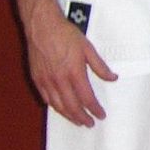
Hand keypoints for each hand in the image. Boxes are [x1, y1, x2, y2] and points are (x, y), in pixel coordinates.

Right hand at [23, 1, 116, 126]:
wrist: (42, 26)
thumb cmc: (66, 34)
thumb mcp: (88, 48)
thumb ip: (101, 66)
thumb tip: (113, 78)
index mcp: (74, 73)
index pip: (87, 98)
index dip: (94, 109)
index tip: (101, 116)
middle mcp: (59, 80)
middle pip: (72, 107)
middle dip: (82, 118)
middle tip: (90, 124)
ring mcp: (46, 81)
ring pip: (58, 105)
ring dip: (68, 116)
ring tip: (77, 121)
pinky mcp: (36, 78)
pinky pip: (46, 98)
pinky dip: (55, 107)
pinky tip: (61, 109)